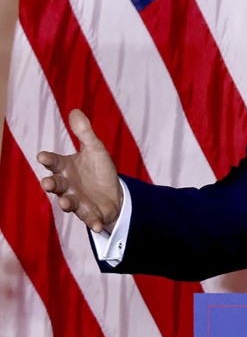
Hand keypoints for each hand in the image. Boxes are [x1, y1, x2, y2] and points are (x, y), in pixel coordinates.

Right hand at [37, 109, 122, 232]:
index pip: (54, 162)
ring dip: (66, 204)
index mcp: (66, 168)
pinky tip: (97, 226)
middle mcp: (67, 186)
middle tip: (48, 182)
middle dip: (51, 184)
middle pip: (56, 185)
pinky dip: (93, 223)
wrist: (113, 192)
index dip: (48, 159)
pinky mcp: (91, 214)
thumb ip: (85, 133)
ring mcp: (78, 201)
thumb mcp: (95, 149)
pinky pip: (90, 219)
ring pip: (68, 203)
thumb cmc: (98, 170)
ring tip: (66, 203)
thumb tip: (75, 110)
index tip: (42, 156)